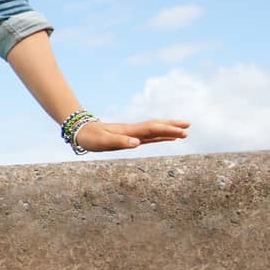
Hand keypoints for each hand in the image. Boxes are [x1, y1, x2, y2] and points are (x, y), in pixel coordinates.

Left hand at [72, 117, 190, 152]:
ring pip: (154, 130)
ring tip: (184, 131)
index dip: (167, 130)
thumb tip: (137, 143)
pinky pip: (149, 135)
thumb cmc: (91, 138)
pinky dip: (160, 135)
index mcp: (129, 131)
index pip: (152, 129)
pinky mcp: (129, 137)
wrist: (80, 131)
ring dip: (169, 130)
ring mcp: (132, 133)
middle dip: (172, 126)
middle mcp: (133, 131)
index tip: (181, 132)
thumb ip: (120, 142)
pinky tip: (166, 137)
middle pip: (156, 126)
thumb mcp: (103, 142)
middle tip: (189, 126)